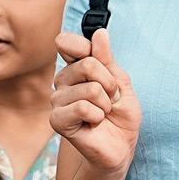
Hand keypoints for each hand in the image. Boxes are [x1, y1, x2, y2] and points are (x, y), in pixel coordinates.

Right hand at [51, 28, 141, 173]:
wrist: (120, 146)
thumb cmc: (121, 115)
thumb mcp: (121, 82)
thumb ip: (108, 59)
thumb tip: (99, 33)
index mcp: (75, 68)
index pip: (67, 42)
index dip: (86, 48)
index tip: (102, 63)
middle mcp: (62, 81)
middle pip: (87, 64)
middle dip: (110, 84)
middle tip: (110, 98)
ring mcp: (57, 101)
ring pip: (90, 88)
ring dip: (106, 104)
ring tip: (103, 113)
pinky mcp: (57, 120)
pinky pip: (83, 107)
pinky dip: (98, 116)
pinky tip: (94, 123)